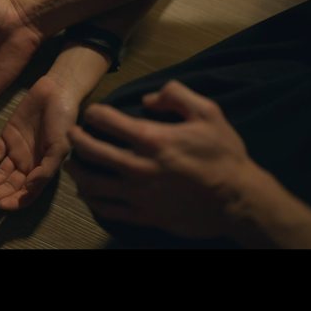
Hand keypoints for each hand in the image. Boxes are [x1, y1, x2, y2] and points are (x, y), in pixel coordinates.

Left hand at [0, 75, 78, 209]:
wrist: (56, 92)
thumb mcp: (60, 146)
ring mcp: (17, 151)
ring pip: (0, 173)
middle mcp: (29, 164)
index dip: (16, 202)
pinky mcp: (7, 136)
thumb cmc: (63, 121)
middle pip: (10, 186)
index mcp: (43, 170)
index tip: (2, 205)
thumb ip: (46, 169)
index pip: (28, 194)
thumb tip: (30, 188)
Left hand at [66, 80, 263, 238]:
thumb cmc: (224, 155)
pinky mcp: (143, 215)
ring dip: (77, 172)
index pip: (107, 120)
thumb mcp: (209, 112)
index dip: (94, 112)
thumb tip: (147, 98)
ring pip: (92, 184)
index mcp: (152, 139)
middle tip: (72, 134)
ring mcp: (138, 194)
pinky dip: (92, 200)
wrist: (239, 200)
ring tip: (72, 165)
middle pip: (91, 151)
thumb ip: (176, 95)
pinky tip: (88, 192)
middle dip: (76, 139)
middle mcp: (139, 166)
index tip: (92, 112)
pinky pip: (107, 209)